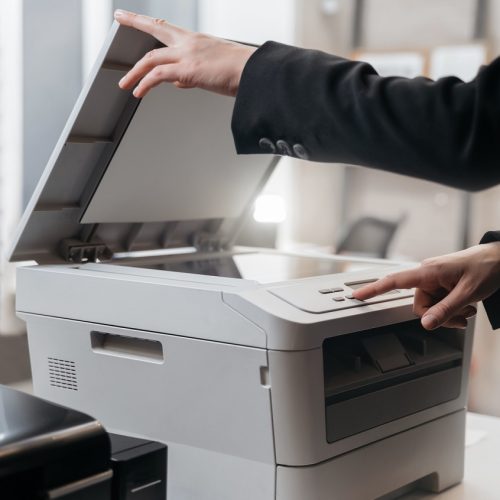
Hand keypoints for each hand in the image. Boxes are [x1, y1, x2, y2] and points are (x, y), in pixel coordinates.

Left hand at [114, 9, 255, 97]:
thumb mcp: (213, 70)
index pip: (167, 27)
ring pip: (151, 58)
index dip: (148, 21)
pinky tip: (139, 92)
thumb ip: (191, 74)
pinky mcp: (187, 69)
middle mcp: (190, 43)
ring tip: (125, 84)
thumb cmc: (241, 72)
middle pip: (156, 30)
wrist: (255, 73)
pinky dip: (145, 83)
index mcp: (197, 40)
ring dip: (135, 73)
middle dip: (135, 22)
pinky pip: (158, 75)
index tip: (135, 16)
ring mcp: (187, 54)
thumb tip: (176, 82)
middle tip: (120, 18)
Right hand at [353, 243, 499, 329]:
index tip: (357, 295)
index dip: (374, 289)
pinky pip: (438, 303)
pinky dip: (451, 309)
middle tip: (459, 316)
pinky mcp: (441, 284)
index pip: (394, 281)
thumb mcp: (468, 293)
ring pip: (430, 307)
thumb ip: (445, 310)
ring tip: (467, 309)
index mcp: (428, 271)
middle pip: (419, 305)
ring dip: (448, 314)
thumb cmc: (487, 267)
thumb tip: (425, 324)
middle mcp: (427, 274)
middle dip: (439, 316)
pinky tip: (465, 307)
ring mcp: (434, 280)